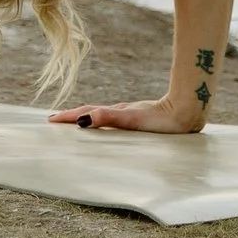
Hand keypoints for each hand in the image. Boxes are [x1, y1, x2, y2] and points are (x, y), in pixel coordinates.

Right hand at [49, 94, 204, 133]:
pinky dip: (102, 120)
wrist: (187, 111)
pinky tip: (108, 126)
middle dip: (73, 116)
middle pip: (91, 112)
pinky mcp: (140, 117)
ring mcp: (130, 113)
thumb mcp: (133, 120)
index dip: (68, 117)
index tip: (50, 120)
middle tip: (56, 120)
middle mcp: (121, 111)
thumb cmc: (162, 119)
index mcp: (116, 112)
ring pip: (103, 115)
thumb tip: (85, 119)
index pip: (86, 113)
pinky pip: (114, 118)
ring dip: (86, 118)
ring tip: (75, 123)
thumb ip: (110, 118)